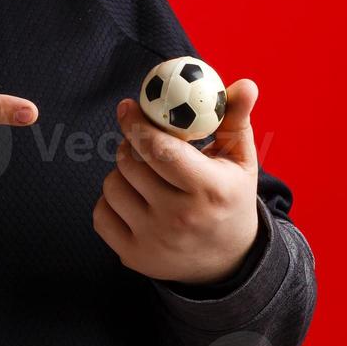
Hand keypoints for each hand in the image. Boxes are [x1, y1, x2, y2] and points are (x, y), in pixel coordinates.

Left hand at [92, 79, 261, 284]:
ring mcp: (154, 241)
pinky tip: (134, 200)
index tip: (127, 106)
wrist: (227, 262)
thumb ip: (236, 119)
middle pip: (130, 163)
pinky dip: (111, 201)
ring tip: (145, 175)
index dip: (138, 123)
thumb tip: (245, 84)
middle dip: (130, 144)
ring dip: (122, 172)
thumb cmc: (231, 198)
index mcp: (209, 190)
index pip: (160, 149)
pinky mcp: (133, 257)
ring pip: (112, 185)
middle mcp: (180, 219)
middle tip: (140, 141)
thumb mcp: (241, 160)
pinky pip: (101, 213)